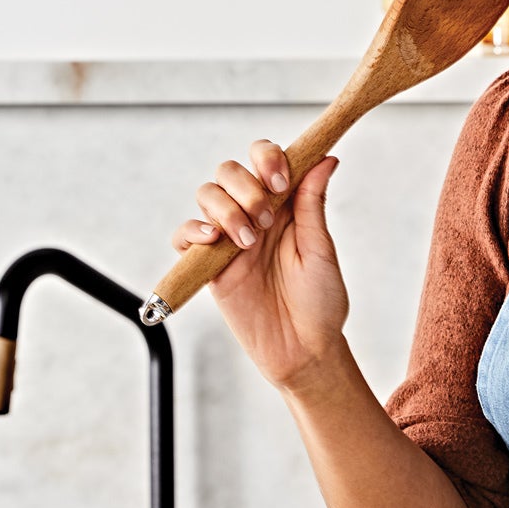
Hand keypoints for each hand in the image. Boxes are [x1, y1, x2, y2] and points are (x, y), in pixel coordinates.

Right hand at [170, 141, 348, 390]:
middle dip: (245, 186)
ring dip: (225, 209)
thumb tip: (324, 158)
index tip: (280, 180)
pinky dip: (192, 230)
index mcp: (284, 206)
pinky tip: (213, 240)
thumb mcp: (321, 250)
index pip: (264, 160)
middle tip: (265, 218)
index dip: (267, 158)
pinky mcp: (208, 266)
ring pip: (207, 195)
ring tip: (247, 242)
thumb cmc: (320, 303)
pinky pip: (184, 236)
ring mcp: (229, 239)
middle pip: (229, 171)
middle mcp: (254, 216)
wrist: (303, 349)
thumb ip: (313, 203)